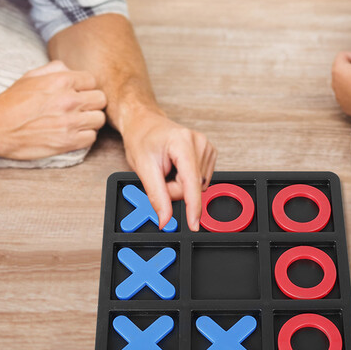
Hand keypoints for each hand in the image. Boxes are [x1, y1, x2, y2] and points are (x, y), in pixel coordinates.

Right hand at [0, 60, 106, 158]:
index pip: (93, 80)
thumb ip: (55, 68)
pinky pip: (91, 138)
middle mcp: (69, 100)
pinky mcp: (67, 142)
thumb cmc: (12, 101)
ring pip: (99, 119)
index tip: (78, 93)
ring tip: (77, 121)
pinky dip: (85, 136)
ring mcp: (70, 122)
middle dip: (91, 102)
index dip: (85, 87)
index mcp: (61, 81)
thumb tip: (71, 69)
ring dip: (90, 120)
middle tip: (80, 107)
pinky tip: (73, 133)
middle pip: (100, 99)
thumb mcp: (31, 75)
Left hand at [121, 108, 216, 231]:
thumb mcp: (143, 168)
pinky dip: (186, 180)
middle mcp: (199, 142)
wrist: (145, 123)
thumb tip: (165, 219)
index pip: (191, 182)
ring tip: (168, 169)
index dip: (193, 207)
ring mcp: (206, 147)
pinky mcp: (208, 153)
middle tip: (159, 177)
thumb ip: (157, 196)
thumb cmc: (142, 139)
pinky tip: (177, 167)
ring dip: (180, 185)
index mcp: (183, 142)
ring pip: (197, 186)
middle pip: (192, 187)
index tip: (194, 225)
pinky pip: (200, 180)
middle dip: (174, 190)